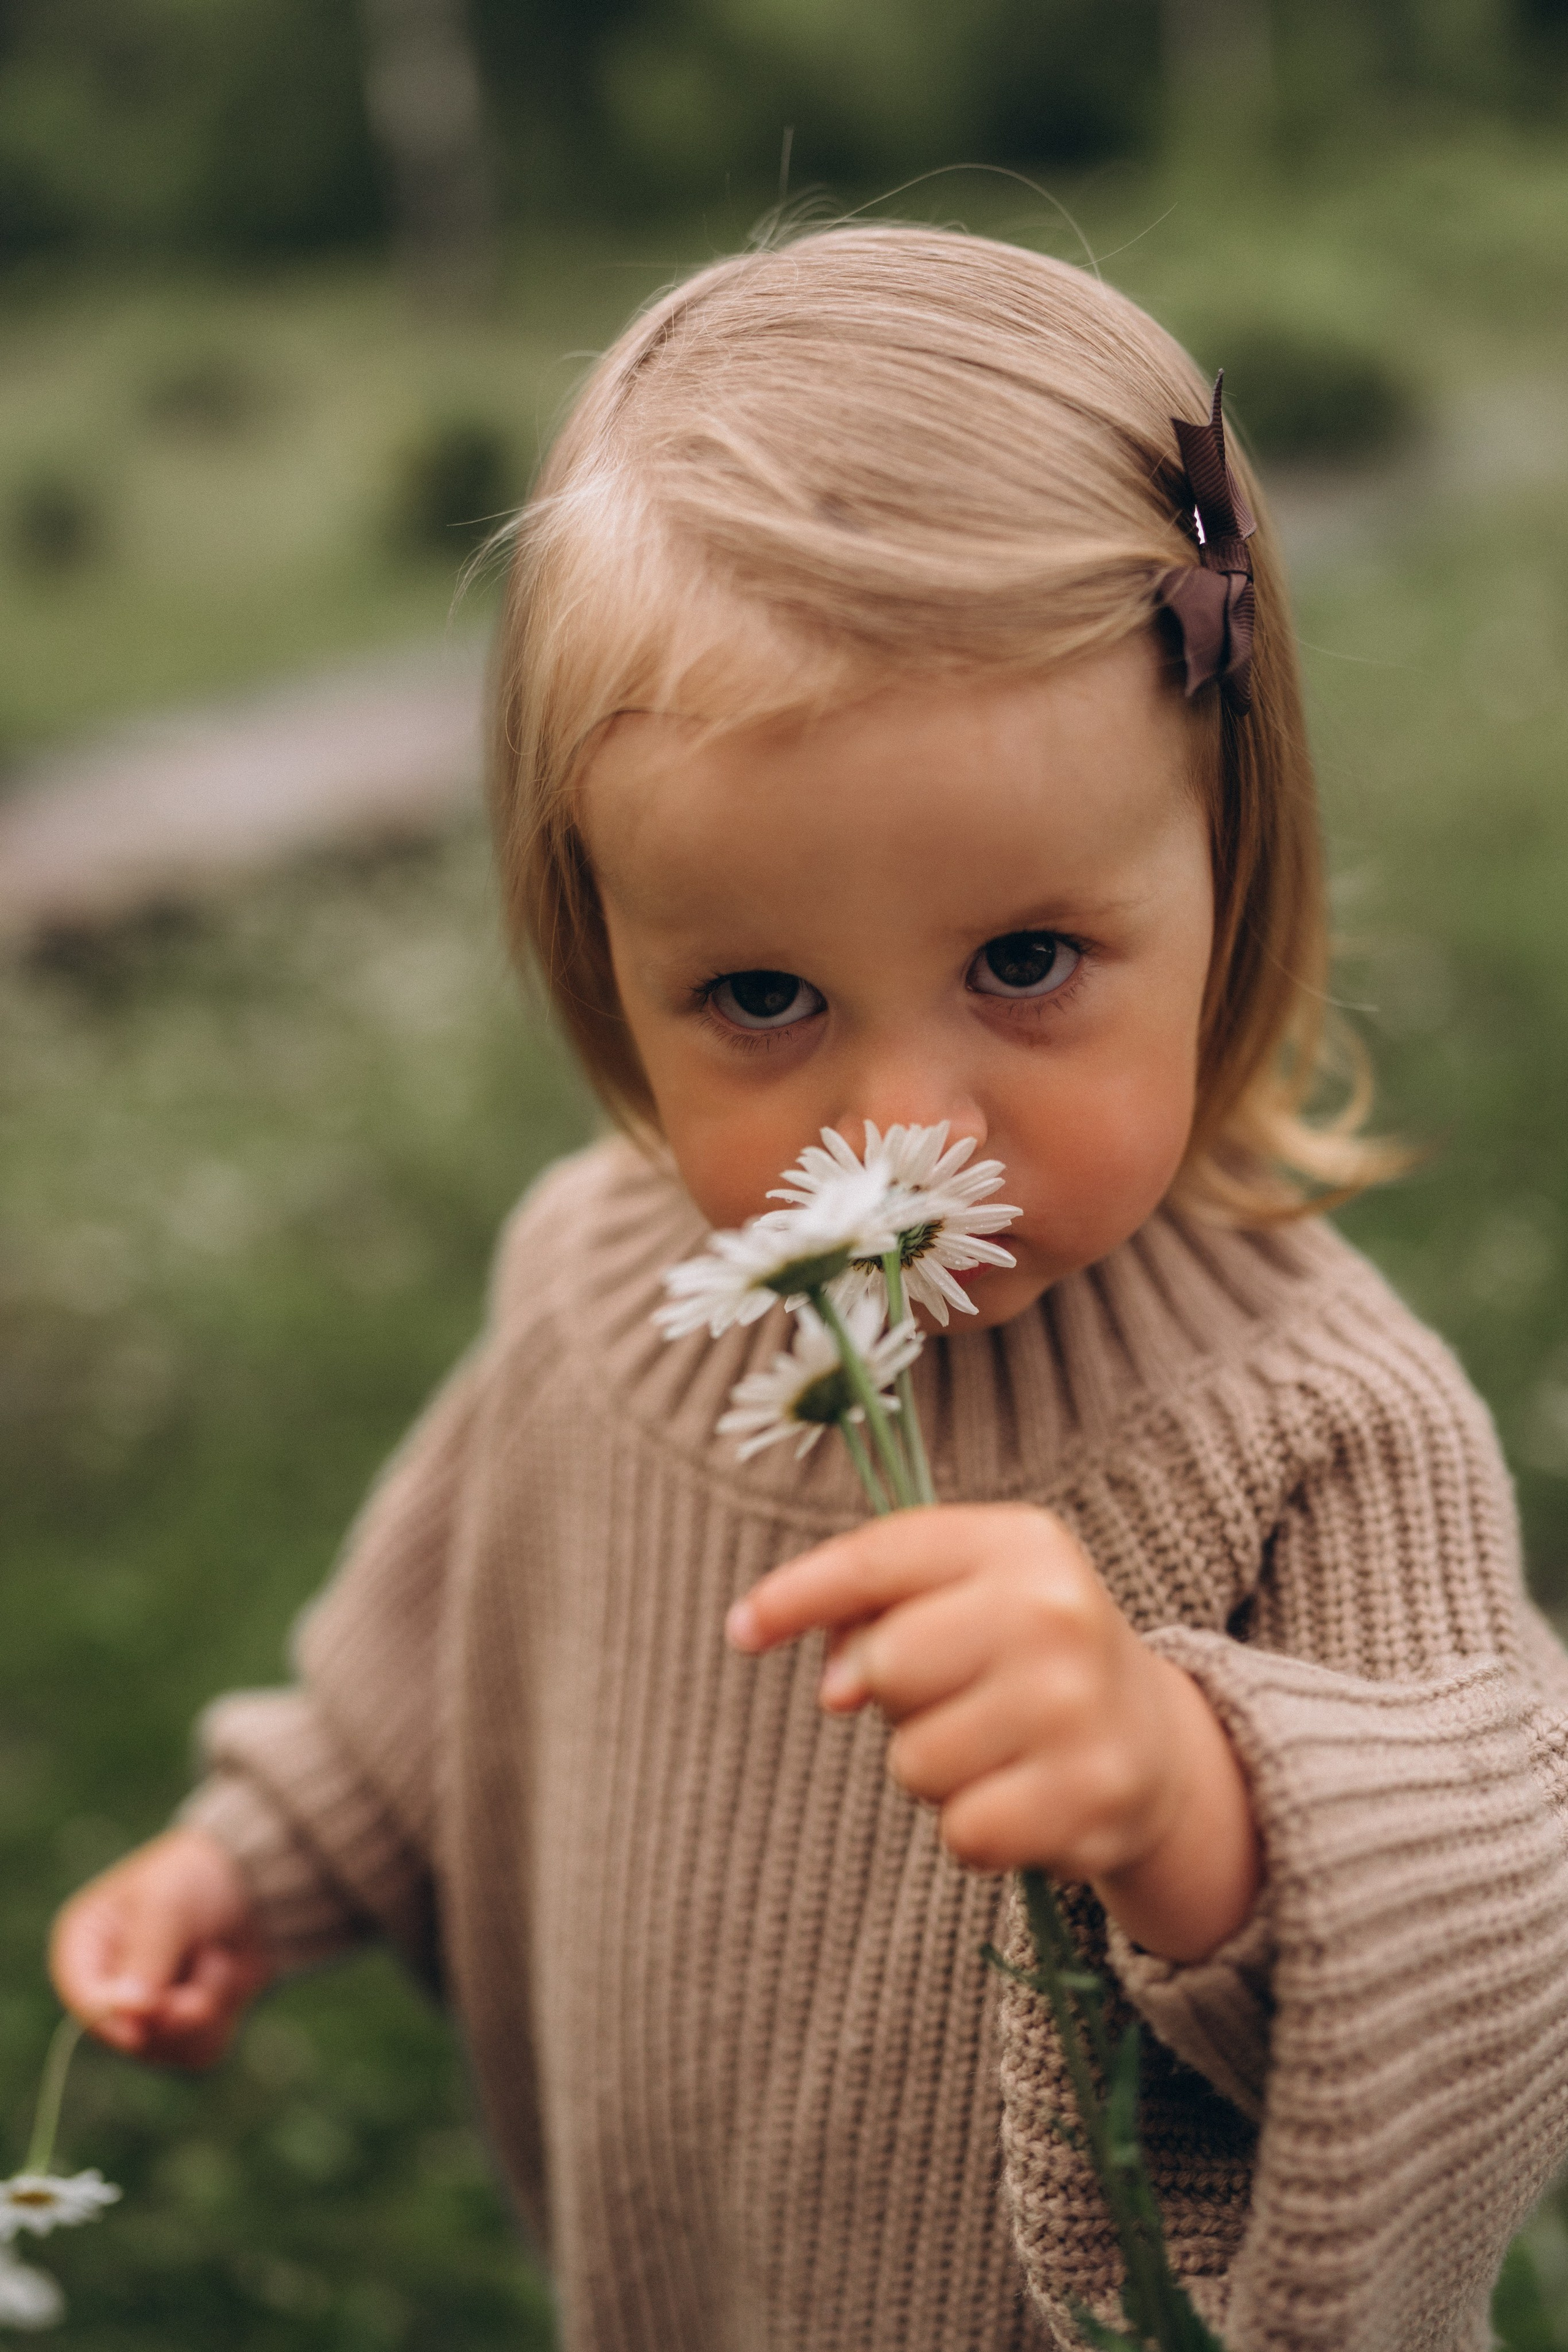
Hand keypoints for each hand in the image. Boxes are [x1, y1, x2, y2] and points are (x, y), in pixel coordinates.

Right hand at [50, 1828, 273, 2067]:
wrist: (252, 1886)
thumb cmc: (196, 1878)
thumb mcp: (168, 1904)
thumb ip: (148, 1956)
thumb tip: (130, 2011)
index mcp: (85, 1948)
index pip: (83, 1997)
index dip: (115, 2015)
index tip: (152, 2013)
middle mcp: (107, 1989)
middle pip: (125, 2037)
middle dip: (175, 2008)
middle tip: (212, 1961)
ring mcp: (143, 2016)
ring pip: (165, 2052)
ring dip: (204, 2010)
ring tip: (216, 1960)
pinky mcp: (181, 2032)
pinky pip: (197, 2055)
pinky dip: (221, 2021)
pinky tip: (225, 1979)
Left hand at [727, 1504, 1259, 1961]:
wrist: (1153, 1740)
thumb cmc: (1025, 1655)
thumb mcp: (965, 1596)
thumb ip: (875, 1609)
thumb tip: (834, 1688)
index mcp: (1020, 1542)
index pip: (881, 1558)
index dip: (798, 1594)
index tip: (743, 1629)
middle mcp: (1055, 1612)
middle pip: (889, 1664)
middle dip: (894, 1695)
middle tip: (953, 1695)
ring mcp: (1078, 1706)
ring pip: (916, 1759)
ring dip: (934, 1769)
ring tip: (993, 1746)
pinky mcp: (1091, 1797)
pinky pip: (964, 1831)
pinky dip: (974, 1828)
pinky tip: (1020, 1795)